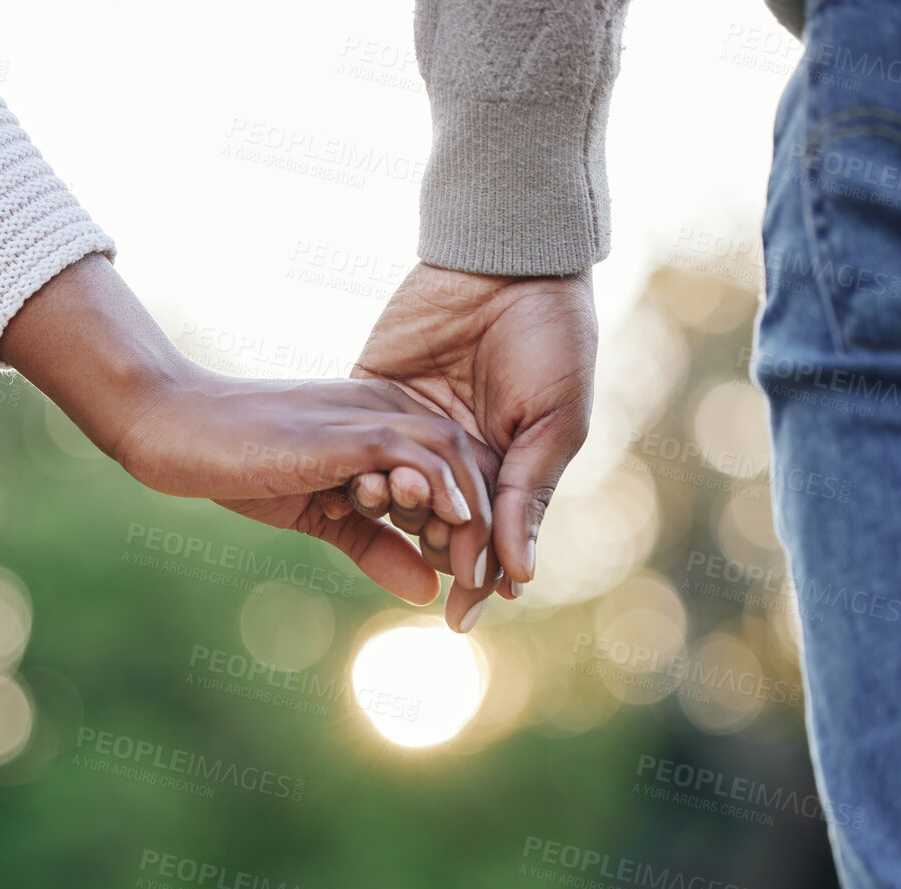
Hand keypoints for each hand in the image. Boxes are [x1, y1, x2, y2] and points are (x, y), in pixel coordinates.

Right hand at [114, 374, 492, 605]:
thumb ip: (374, 545)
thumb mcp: (319, 516)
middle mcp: (390, 409)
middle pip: (472, 463)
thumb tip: (427, 592)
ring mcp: (372, 414)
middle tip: (489, 591)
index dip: (480, 524)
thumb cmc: (239, 466)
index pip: (458, 469)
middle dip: (490, 530)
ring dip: (476, 521)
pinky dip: (446, 493)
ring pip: (457, 458)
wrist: (178, 429)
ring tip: (475, 575)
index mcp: (385, 423)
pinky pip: (420, 454)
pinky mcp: (350, 429)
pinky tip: (452, 530)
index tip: (478, 582)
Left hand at [346, 262, 596, 630]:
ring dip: (389, 509)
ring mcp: (410, 427)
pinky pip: (357, 446)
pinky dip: (352, 472)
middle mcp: (456, 455)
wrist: (507, 258)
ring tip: (387, 510)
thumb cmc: (551, 337)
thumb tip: (518, 575)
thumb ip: (528, 496)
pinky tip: (347, 494)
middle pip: (434, 524)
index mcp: (506, 466)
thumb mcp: (553, 421)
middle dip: (431, 547)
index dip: (475, 576)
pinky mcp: (371, 394)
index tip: (461, 617)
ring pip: (391, 490)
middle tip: (431, 560)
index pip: (486, 538)